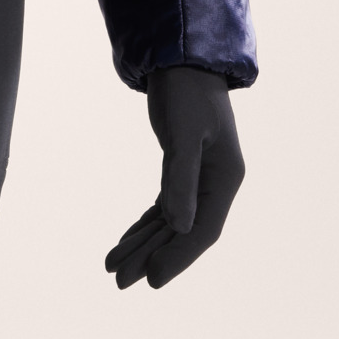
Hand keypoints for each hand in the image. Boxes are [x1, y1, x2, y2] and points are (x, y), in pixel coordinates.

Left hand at [106, 66, 244, 289]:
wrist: (181, 57)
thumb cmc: (185, 90)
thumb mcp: (182, 133)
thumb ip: (181, 179)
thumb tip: (180, 227)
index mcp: (225, 177)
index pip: (203, 229)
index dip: (178, 256)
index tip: (151, 279)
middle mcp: (216, 182)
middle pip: (183, 231)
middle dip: (152, 256)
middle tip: (119, 281)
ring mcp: (200, 176)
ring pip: (171, 222)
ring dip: (143, 244)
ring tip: (112, 266)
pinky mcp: (182, 168)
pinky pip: (163, 207)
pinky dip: (145, 224)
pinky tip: (125, 241)